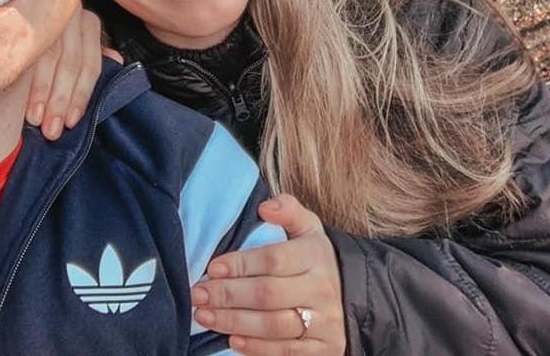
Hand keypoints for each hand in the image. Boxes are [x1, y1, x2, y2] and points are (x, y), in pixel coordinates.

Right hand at [25, 7, 120, 139]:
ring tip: (35, 118)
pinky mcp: (21, 14)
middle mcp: (70, 14)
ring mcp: (46, 12)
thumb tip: (116, 60)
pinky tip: (15, 97)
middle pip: (69, 62)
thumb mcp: (82, 42)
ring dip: (40, 92)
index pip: (89, 64)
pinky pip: (24, 48)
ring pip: (47, 56)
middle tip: (51, 128)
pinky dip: (22, 76)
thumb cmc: (60, 35)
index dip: (81, 95)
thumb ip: (94, 55)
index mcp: (88, 23)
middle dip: (60, 99)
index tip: (71, 121)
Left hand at [191, 194, 345, 354]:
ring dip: (234, 322)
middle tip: (198, 294)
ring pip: (273, 326)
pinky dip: (256, 348)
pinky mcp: (323, 349)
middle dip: (228, 296)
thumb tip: (265, 207)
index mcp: (315, 255)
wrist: (352, 294)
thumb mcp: (308, 227)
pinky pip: (285, 352)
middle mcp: (322, 289)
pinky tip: (231, 340)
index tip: (213, 267)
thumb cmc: (315, 257)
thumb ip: (288, 210)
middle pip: (268, 295)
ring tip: (204, 315)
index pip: (274, 259)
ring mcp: (324, 322)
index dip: (241, 264)